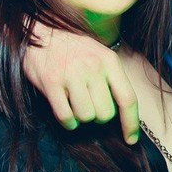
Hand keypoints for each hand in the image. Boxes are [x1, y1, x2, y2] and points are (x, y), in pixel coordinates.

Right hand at [21, 21, 139, 143]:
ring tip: (74, 102)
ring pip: (86, 117)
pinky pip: (66, 116)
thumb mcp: (99, 54)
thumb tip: (122, 112)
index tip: (130, 140)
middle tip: (88, 103)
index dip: (131, 123)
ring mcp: (72, 74)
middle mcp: (93, 67)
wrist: (40, 31)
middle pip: (105, 114)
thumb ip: (111, 79)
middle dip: (98, 116)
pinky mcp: (51, 82)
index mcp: (109, 61)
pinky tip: (65, 110)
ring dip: (81, 117)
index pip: (127, 99)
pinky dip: (67, 121)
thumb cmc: (73, 48)